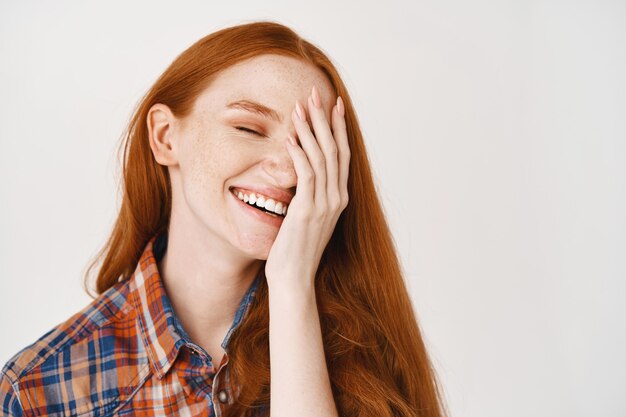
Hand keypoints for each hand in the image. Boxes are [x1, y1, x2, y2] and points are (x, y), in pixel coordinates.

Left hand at [264, 85, 349, 293]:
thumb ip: (311, 197)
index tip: (334, 105)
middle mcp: (336, 198)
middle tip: (316, 94)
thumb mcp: (309, 219)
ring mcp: (324, 204)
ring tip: (301, 107)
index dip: (339, 128)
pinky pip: (305, 174)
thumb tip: (304, 177)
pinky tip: (290, 136)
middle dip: (325, 120)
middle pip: (334, 150)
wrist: (294, 278)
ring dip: (310, 130)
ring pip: (321, 157)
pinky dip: (299, 152)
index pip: (341, 155)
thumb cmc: (297, 251)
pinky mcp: (308, 210)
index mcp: (339, 198)